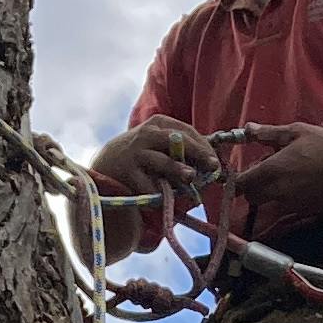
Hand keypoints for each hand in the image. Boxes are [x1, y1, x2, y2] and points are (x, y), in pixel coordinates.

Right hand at [95, 115, 223, 200]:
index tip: (215, 161)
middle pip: (177, 141)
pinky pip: (148, 185)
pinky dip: (159, 193)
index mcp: (159, 123)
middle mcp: (147, 134)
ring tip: (191, 177)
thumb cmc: (143, 153)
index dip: (204, 147)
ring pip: (162, 162)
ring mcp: (136, 153)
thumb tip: (211, 164)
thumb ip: (182, 149)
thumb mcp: (159, 142)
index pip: (188, 131)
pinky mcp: (128, 173)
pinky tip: (166, 199)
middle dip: (197, 153)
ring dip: (178, 170)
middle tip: (212, 166)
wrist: (107, 163)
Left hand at [226, 121, 322, 218]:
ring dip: (267, 193)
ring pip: (268, 203)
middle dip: (251, 186)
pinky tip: (297, 182)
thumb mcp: (294, 132)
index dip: (235, 180)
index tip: (237, 173)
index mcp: (273, 171)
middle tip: (263, 170)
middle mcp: (279, 191)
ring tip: (282, 175)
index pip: (242, 184)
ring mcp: (292, 203)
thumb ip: (267, 133)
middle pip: (251, 197)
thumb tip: (247, 129)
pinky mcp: (305, 209)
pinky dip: (283, 198)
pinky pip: (285, 206)